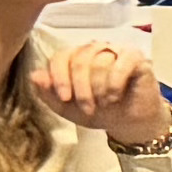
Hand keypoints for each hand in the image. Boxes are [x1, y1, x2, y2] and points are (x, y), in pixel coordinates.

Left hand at [39, 36, 171, 147]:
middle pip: (80, 60)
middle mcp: (96, 49)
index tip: (64, 98)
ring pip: (100, 63)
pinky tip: (115, 96)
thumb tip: (34, 76)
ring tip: (104, 103)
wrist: (129, 122)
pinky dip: (115, 85)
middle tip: (88, 109)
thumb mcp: (67, 108)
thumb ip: (48, 93)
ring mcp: (117, 51)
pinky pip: (121, 65)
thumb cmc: (99, 111)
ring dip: (99, 90)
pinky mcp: (136, 57)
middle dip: (81, 90)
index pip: (61, 56)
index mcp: (76, 57)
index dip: (59, 77)